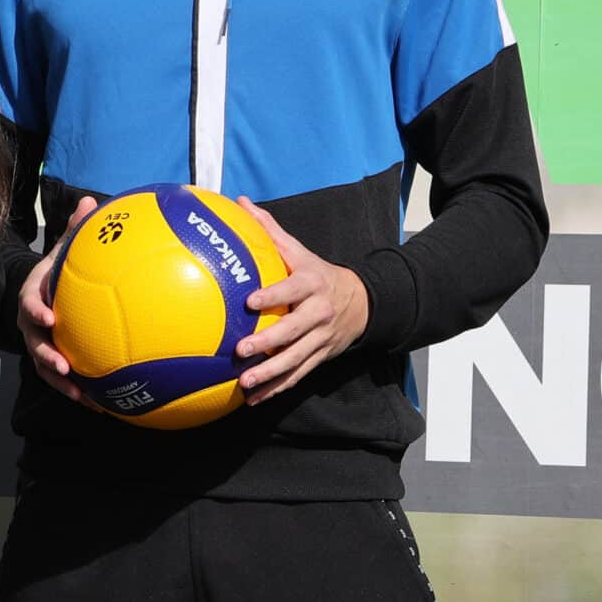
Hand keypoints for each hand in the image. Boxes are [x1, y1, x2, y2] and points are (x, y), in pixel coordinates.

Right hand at [17, 196, 97, 404]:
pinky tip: (103, 404)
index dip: (35, 311)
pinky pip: (64, 379)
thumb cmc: (60, 268)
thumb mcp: (65, 247)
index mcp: (34, 294)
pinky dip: (80, 390)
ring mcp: (41, 344)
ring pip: (45, 368)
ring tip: (82, 396)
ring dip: (62, 384)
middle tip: (62, 367)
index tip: (48, 318)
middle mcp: (32, 323)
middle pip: (33, 343)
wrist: (48, 290)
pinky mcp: (55, 359)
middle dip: (46, 357)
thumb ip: (76, 230)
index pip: (29, 302)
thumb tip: (90, 200)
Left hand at [233, 197, 368, 402]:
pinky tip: (253, 400)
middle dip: (268, 342)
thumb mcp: (299, 250)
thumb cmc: (317, 273)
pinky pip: (297, 376)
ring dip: (270, 375)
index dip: (273, 295)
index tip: (250, 301)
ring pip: (295, 360)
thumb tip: (240, 201)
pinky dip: (276, 389)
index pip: (292, 289)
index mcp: (311, 284)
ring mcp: (321, 339)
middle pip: (293, 330)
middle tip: (241, 350)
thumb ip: (269, 230)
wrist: (362, 302)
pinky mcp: (319, 358)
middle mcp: (318, 313)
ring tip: (244, 384)